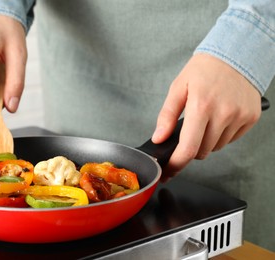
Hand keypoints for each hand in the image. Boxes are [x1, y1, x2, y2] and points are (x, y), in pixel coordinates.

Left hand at [152, 53, 261, 181]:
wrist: (235, 54)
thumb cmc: (204, 70)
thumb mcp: (178, 88)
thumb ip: (166, 115)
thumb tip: (158, 138)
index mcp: (201, 105)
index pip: (188, 147)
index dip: (176, 163)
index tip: (170, 170)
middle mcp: (223, 113)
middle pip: (202, 151)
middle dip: (190, 147)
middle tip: (188, 130)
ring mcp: (239, 116)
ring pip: (216, 147)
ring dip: (206, 141)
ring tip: (205, 118)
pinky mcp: (251, 118)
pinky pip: (231, 139)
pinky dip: (221, 135)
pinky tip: (219, 117)